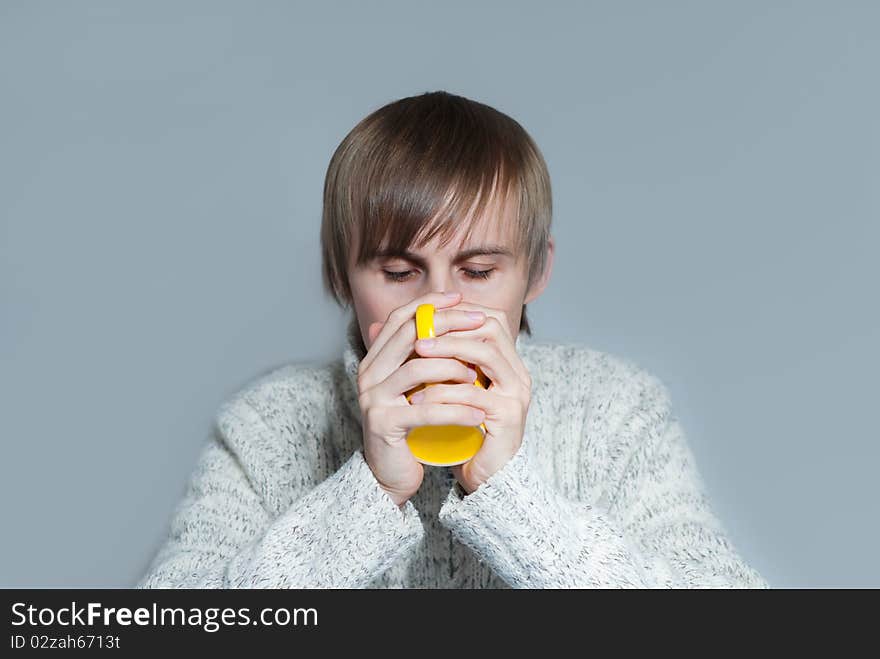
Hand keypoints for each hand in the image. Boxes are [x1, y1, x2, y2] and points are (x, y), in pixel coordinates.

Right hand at [357, 291, 488, 507]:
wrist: (389, 473)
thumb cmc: (408, 427)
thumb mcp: (415, 387)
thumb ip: (423, 357)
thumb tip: (449, 319)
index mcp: (375, 359)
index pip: (400, 318)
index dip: (429, 303)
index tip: (460, 298)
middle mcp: (369, 373)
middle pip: (410, 336)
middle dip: (449, 325)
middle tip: (481, 324)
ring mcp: (373, 398)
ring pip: (418, 370)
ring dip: (454, 368)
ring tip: (479, 377)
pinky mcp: (384, 424)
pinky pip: (425, 411)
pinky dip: (455, 410)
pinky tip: (478, 414)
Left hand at [409, 302, 531, 493]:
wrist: (485, 477)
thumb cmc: (464, 432)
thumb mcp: (449, 390)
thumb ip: (435, 362)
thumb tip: (396, 328)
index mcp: (508, 363)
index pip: (490, 319)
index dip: (458, 314)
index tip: (424, 318)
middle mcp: (518, 374)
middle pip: (491, 328)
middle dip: (451, 327)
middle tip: (417, 335)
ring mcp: (516, 394)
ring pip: (485, 354)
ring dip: (447, 351)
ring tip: (416, 356)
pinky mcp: (508, 417)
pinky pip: (473, 394)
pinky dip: (443, 394)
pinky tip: (418, 400)